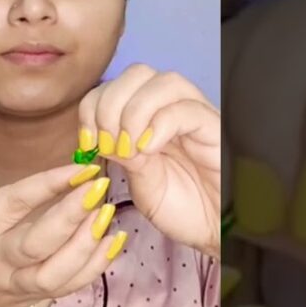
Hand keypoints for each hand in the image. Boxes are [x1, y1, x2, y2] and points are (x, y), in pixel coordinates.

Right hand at [0, 140, 123, 306]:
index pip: (11, 206)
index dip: (47, 185)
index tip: (78, 167)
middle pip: (39, 243)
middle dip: (73, 214)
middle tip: (100, 186)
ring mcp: (18, 285)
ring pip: (59, 272)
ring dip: (89, 243)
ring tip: (108, 211)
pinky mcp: (36, 298)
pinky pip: (70, 287)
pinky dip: (97, 265)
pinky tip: (113, 238)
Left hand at [78, 64, 221, 257]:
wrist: (218, 233)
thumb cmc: (184, 210)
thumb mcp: (141, 183)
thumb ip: (124, 156)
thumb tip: (103, 136)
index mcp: (150, 117)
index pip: (115, 85)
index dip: (94, 106)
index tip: (88, 142)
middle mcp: (173, 108)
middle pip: (139, 73)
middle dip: (111, 104)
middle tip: (108, 143)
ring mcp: (197, 116)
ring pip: (165, 81)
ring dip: (134, 112)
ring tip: (129, 148)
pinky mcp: (216, 129)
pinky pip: (187, 109)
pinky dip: (160, 125)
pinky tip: (148, 150)